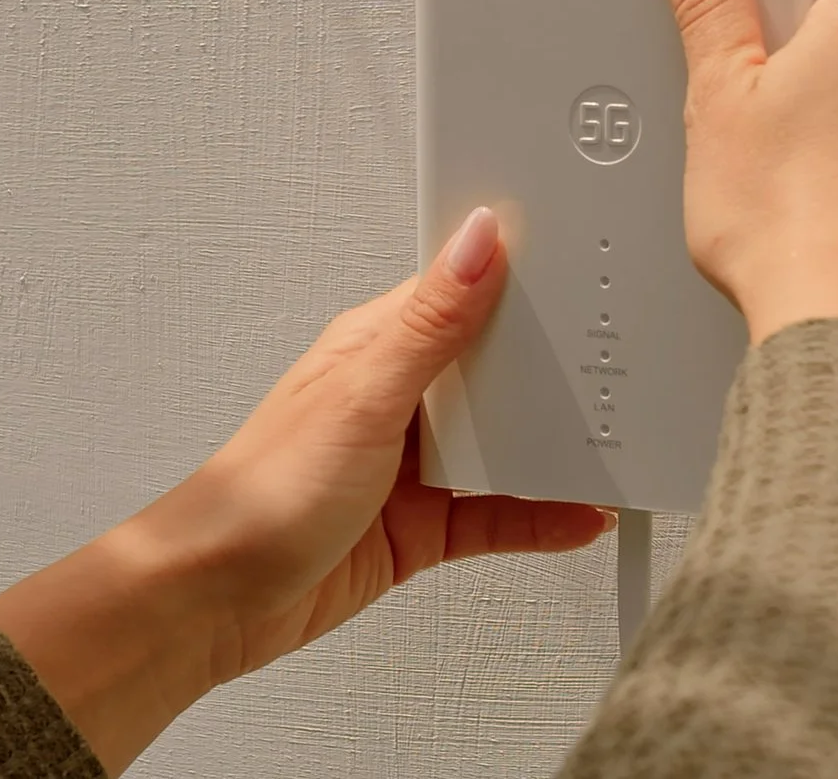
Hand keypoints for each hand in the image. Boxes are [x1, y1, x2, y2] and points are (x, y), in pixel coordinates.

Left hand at [0, 209, 609, 773]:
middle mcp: (399, 398)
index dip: (523, 278)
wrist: (218, 599)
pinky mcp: (423, 524)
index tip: (584, 268)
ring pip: (506, 446)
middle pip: (498, 372)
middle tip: (620, 369)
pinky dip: (543, 515)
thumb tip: (478, 239)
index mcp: (379, 345)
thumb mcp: (362, 394)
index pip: (466, 292)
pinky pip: (500, 513)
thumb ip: (431, 322)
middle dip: (556, 373)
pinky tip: (581, 516)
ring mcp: (413, 463)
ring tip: (614, 451)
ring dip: (555, 451)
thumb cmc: (260, 492)